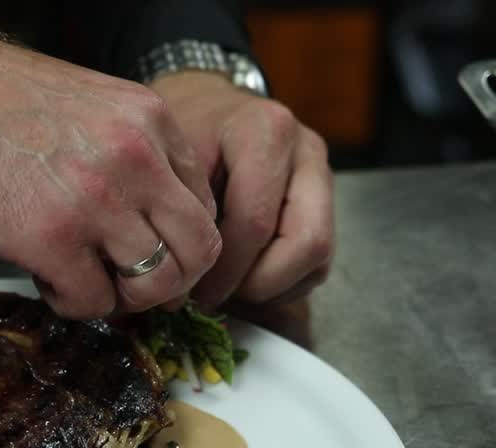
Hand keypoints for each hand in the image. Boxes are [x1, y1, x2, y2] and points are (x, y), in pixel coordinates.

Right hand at [0, 21, 222, 319]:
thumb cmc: (1, 101)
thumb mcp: (98, 107)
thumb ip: (137, 155)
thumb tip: (152, 224)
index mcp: (153, 123)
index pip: (205, 206)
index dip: (182, 244)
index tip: (156, 257)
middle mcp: (138, 160)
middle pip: (198, 252)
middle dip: (169, 283)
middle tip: (131, 285)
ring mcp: (98, 202)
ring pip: (155, 285)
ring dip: (122, 298)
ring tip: (86, 281)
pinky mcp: (52, 239)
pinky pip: (94, 301)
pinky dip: (74, 304)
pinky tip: (47, 278)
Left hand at [148, 71, 334, 309]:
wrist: (204, 104)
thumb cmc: (183, 130)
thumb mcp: (171, 158)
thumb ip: (182, 213)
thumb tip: (181, 285)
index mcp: (266, 131)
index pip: (256, 221)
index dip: (226, 269)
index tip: (194, 290)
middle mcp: (306, 152)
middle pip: (307, 243)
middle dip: (259, 282)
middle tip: (217, 295)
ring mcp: (322, 177)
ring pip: (318, 258)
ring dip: (272, 286)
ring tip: (227, 286)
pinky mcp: (324, 203)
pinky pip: (317, 263)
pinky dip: (282, 283)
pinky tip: (243, 278)